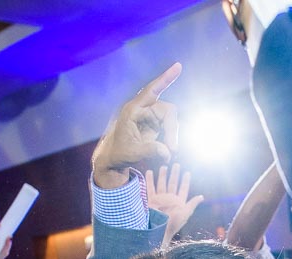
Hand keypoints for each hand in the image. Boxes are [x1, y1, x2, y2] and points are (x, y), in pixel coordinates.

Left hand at [92, 63, 181, 188]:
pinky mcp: (155, 125)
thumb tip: (168, 151)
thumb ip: (150, 150)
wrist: (113, 158)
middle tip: (172, 150)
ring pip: (171, 120)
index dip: (165, 79)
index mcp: (133, 110)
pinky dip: (171, 139)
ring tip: (167, 154)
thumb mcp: (132, 153)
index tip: (178, 66)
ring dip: (172, 136)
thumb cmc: (118, 153)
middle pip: (168, 110)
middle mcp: (143, 110)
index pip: (151, 91)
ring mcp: (150, 117)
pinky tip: (167, 151)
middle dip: (173, 129)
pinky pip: (169, 128)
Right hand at [146, 165, 203, 244]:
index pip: (183, 189)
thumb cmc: (174, 223)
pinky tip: (149, 172)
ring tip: (164, 166)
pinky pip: (150, 189)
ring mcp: (160, 199)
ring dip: (162, 175)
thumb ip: (192, 204)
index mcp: (179, 202)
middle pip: (173, 184)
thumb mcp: (186, 213)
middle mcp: (170, 199)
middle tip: (176, 164)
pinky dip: (149, 180)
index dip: (185, 181)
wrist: (160, 230)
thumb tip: (201, 196)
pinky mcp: (151, 201)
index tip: (187, 172)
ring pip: (162, 184)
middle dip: (174, 174)